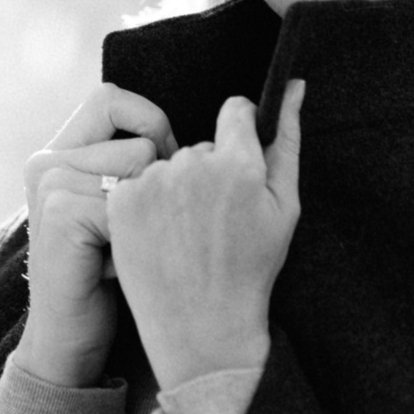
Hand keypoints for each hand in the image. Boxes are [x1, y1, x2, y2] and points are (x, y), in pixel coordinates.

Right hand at [13, 85, 173, 387]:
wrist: (67, 339)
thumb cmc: (104, 273)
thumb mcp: (113, 209)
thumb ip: (127, 165)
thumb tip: (193, 135)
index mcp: (57, 151)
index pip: (111, 98)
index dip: (150, 125)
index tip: (163, 167)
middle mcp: (46, 160)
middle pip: (137, 137)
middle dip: (159, 180)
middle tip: (142, 225)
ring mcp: (50, 184)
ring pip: (140, 167)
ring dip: (149, 216)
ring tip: (125, 249)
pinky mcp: (61, 213)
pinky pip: (131, 203)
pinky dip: (136, 242)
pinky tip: (115, 267)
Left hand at [108, 82, 303, 389]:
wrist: (202, 328)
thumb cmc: (252, 269)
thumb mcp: (284, 207)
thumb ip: (286, 140)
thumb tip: (293, 85)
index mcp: (238, 164)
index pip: (235, 111)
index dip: (240, 136)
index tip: (237, 168)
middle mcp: (191, 166)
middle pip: (201, 145)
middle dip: (209, 171)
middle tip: (215, 221)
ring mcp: (152, 183)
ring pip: (168, 165)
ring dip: (176, 189)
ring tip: (187, 235)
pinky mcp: (121, 202)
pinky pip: (138, 183)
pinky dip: (147, 204)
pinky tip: (161, 237)